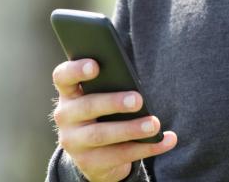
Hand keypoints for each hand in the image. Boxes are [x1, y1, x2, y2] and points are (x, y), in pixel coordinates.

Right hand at [52, 59, 177, 181]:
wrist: (92, 152)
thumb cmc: (102, 108)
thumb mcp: (99, 94)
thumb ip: (108, 82)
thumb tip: (132, 78)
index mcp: (69, 92)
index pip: (63, 76)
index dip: (76, 70)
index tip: (95, 65)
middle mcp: (65, 116)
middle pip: (87, 106)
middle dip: (114, 103)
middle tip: (138, 100)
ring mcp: (74, 142)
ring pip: (102, 135)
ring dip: (131, 130)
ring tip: (154, 124)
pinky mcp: (89, 163)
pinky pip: (120, 156)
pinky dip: (147, 148)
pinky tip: (165, 140)